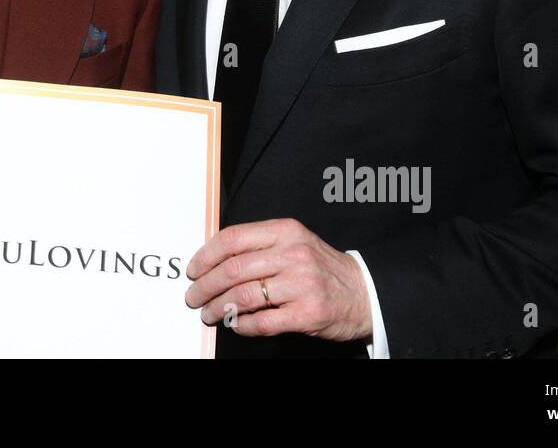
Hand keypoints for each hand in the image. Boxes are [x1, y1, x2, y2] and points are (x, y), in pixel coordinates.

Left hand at [185, 218, 371, 342]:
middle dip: (205, 286)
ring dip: (218, 307)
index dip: (206, 255)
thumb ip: (259, 246)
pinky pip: (263, 321)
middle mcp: (293, 254)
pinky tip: (235, 324)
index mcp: (285, 231)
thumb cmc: (321, 268)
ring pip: (244, 296)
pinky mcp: (308, 313)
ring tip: (209, 313)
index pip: (233, 238)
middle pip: (233, 269)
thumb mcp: (294, 243)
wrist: (364, 292)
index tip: (193, 270)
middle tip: (193, 297)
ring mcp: (302, 284)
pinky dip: (243, 325)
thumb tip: (213, 260)